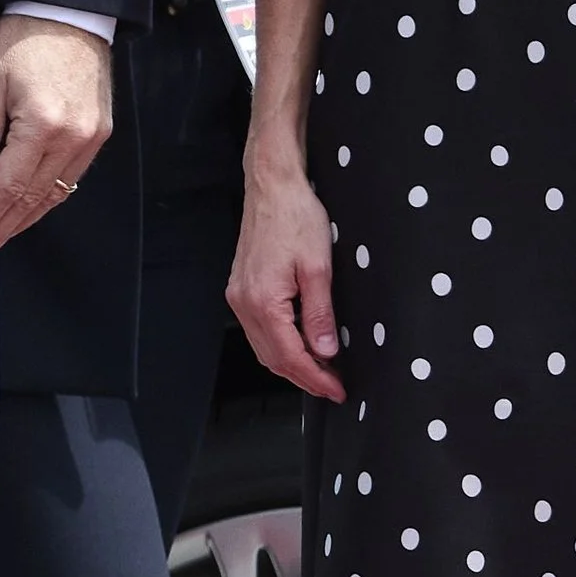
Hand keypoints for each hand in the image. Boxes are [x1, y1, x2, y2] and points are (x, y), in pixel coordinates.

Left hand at [0, 16, 112, 262]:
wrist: (71, 12)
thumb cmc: (24, 40)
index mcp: (42, 124)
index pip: (9, 187)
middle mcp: (73, 138)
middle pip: (33, 199)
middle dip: (3, 228)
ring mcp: (91, 139)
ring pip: (56, 195)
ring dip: (26, 220)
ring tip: (0, 238)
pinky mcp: (100, 133)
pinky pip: (72, 179)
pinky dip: (48, 199)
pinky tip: (30, 210)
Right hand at [227, 146, 344, 401]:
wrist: (272, 187)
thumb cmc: (295, 217)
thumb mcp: (318, 267)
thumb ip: (320, 313)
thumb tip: (325, 351)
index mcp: (263, 301)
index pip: (290, 356)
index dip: (315, 378)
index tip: (336, 389)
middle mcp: (244, 303)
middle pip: (272, 358)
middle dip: (303, 377)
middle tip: (332, 386)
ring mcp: (239, 296)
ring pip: (263, 348)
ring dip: (290, 363)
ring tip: (320, 370)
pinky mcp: (240, 289)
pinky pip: (258, 330)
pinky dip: (279, 344)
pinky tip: (299, 344)